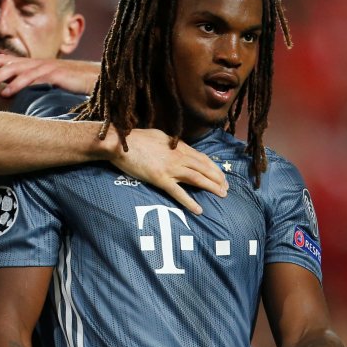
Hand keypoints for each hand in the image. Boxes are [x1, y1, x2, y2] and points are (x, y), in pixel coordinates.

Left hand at [0, 56, 99, 96]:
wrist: (100, 79)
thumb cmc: (75, 83)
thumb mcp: (51, 82)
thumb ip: (35, 84)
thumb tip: (18, 92)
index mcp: (36, 64)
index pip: (9, 59)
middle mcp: (40, 63)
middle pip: (10, 60)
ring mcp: (48, 67)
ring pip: (20, 69)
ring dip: (2, 76)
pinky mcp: (57, 75)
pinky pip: (35, 78)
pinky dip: (20, 84)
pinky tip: (8, 92)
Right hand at [106, 128, 227, 214]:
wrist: (120, 142)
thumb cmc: (135, 138)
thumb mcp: (159, 136)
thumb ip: (171, 143)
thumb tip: (177, 147)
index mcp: (178, 146)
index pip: (202, 158)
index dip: (214, 168)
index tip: (221, 175)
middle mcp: (178, 156)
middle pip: (204, 168)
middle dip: (218, 179)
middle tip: (227, 189)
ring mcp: (170, 168)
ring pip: (197, 178)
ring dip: (212, 187)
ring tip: (222, 195)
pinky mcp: (160, 178)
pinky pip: (178, 192)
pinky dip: (190, 201)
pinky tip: (198, 209)